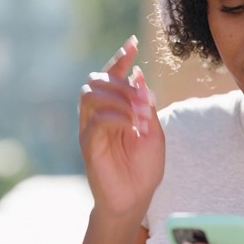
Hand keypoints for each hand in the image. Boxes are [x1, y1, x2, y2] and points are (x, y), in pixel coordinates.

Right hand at [79, 36, 163, 219]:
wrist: (136, 199)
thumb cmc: (144, 168)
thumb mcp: (154, 131)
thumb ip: (146, 103)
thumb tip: (138, 74)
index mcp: (114, 109)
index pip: (112, 75)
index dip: (120, 58)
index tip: (133, 43)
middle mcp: (98, 115)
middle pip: (96, 80)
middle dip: (121, 82)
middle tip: (143, 99)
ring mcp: (90, 129)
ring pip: (90, 94)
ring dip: (117, 97)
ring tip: (137, 113)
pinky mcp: (89, 146)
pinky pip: (96, 121)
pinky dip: (116, 117)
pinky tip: (132, 125)